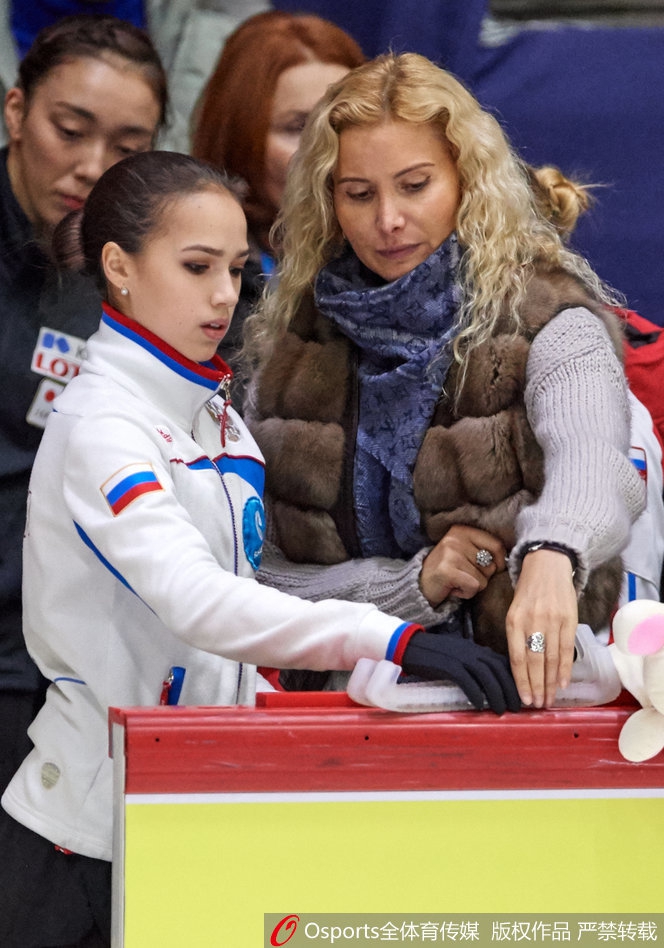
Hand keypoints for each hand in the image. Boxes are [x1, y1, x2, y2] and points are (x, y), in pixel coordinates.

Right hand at [401, 631, 520, 714]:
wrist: (409, 645)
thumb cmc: (434, 654)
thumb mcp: (458, 656)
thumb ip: (473, 665)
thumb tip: (488, 682)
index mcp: (476, 649)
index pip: (503, 663)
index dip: (514, 680)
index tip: (521, 695)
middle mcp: (472, 651)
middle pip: (499, 670)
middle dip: (511, 689)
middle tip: (518, 708)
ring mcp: (460, 657)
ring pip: (486, 676)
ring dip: (497, 694)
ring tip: (502, 710)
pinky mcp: (448, 665)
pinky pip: (467, 680)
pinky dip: (475, 693)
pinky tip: (480, 705)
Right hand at [419, 525, 506, 605]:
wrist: (419, 585)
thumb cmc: (448, 570)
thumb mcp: (464, 552)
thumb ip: (483, 550)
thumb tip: (509, 559)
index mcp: (462, 530)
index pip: (497, 545)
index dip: (500, 562)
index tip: (490, 569)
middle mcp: (456, 538)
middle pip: (491, 565)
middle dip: (482, 576)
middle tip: (464, 575)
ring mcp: (450, 553)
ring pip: (484, 579)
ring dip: (473, 586)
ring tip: (458, 581)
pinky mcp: (447, 570)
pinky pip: (474, 586)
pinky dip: (466, 593)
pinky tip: (454, 588)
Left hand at [505, 549, 577, 708]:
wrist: (548, 565)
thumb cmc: (528, 592)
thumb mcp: (515, 611)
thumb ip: (517, 636)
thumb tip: (521, 669)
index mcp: (514, 621)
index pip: (517, 658)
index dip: (521, 681)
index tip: (524, 699)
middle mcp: (532, 621)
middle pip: (534, 662)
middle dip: (536, 686)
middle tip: (537, 705)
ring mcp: (551, 620)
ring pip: (551, 658)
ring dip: (550, 682)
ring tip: (549, 699)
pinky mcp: (568, 619)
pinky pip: (566, 649)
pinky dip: (564, 668)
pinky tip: (562, 683)